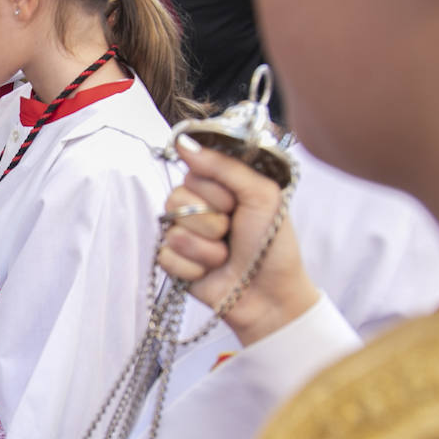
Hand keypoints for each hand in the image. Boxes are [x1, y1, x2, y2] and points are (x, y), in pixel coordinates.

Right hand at [156, 135, 318, 345]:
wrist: (270, 296)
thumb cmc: (272, 246)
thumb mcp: (262, 195)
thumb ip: (226, 166)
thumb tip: (184, 142)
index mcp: (218, 186)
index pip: (193, 172)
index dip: (216, 191)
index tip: (237, 204)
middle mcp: (196, 206)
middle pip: (177, 199)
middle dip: (211, 221)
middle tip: (232, 232)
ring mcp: (182, 234)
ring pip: (173, 230)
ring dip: (206, 249)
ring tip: (225, 256)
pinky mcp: (173, 262)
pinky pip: (166, 256)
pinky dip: (193, 268)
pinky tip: (210, 272)